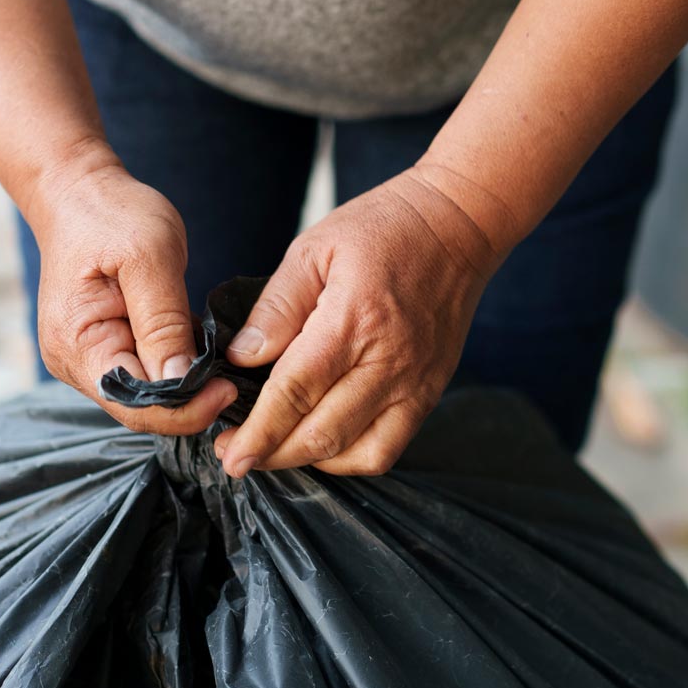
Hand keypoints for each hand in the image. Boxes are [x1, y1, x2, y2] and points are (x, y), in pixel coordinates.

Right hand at [26, 149, 236, 433]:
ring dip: (183, 387)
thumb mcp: (148, 258)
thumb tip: (182, 380)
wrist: (81, 192)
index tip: (229, 389)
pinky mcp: (103, 350)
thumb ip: (163, 322)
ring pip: (144, 397)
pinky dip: (173, 370)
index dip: (185, 408)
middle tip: (234, 382)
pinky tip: (199, 355)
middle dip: (188, 403)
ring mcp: (86, 359)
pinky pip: (143, 375)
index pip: (134, 405)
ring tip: (222, 368)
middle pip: (139, 409)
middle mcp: (74, 362)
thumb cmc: (112, 215)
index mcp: (77, 344)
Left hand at [214, 167, 503, 475]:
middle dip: (272, 454)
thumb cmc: (382, 229)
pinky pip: (388, 448)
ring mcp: (414, 383)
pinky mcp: (429, 392)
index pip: (295, 393)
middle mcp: (388, 362)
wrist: (458, 225)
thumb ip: (277, 307)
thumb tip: (241, 356)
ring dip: (308, 462)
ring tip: (274, 451)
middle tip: (236, 457)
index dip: (258, 431)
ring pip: (355, 452)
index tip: (229, 454)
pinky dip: (350, 458)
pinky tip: (322, 444)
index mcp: (352, 321)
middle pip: (321, 434)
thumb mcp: (314, 249)